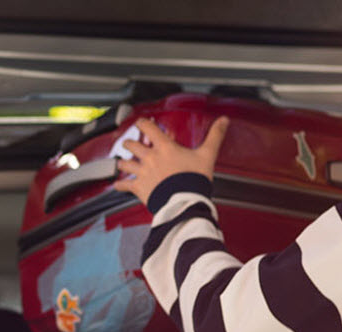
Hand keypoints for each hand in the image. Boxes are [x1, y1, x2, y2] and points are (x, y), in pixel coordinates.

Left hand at [114, 116, 228, 203]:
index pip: (148, 127)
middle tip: (129, 143)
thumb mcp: (207, 155)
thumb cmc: (195, 179)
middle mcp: (150, 158)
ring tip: (121, 162)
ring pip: (124, 164)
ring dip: (122, 163)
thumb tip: (224, 121)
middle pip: (131, 145)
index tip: (142, 122)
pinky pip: (124, 185)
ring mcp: (142, 173)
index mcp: (165, 147)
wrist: (185, 202)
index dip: (143, 123)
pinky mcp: (139, 188)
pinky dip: (120, 185)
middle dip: (129, 143)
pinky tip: (117, 185)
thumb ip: (214, 137)